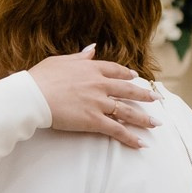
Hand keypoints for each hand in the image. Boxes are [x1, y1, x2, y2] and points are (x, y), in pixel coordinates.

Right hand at [28, 46, 157, 146]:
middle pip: (128, 90)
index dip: (126, 74)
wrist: (33, 95)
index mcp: (91, 68)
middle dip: (144, 95)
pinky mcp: (94, 120)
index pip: (115, 71)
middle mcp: (99, 84)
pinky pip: (116, 130)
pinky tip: (141, 144)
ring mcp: (99, 103)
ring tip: (156, 124)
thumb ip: (79, 56)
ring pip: (127, 111)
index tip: (135, 77)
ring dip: (144, 118)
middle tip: (157, 99)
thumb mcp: (60, 60)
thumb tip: (92, 48)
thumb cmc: (41, 77)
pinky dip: (130, 137)